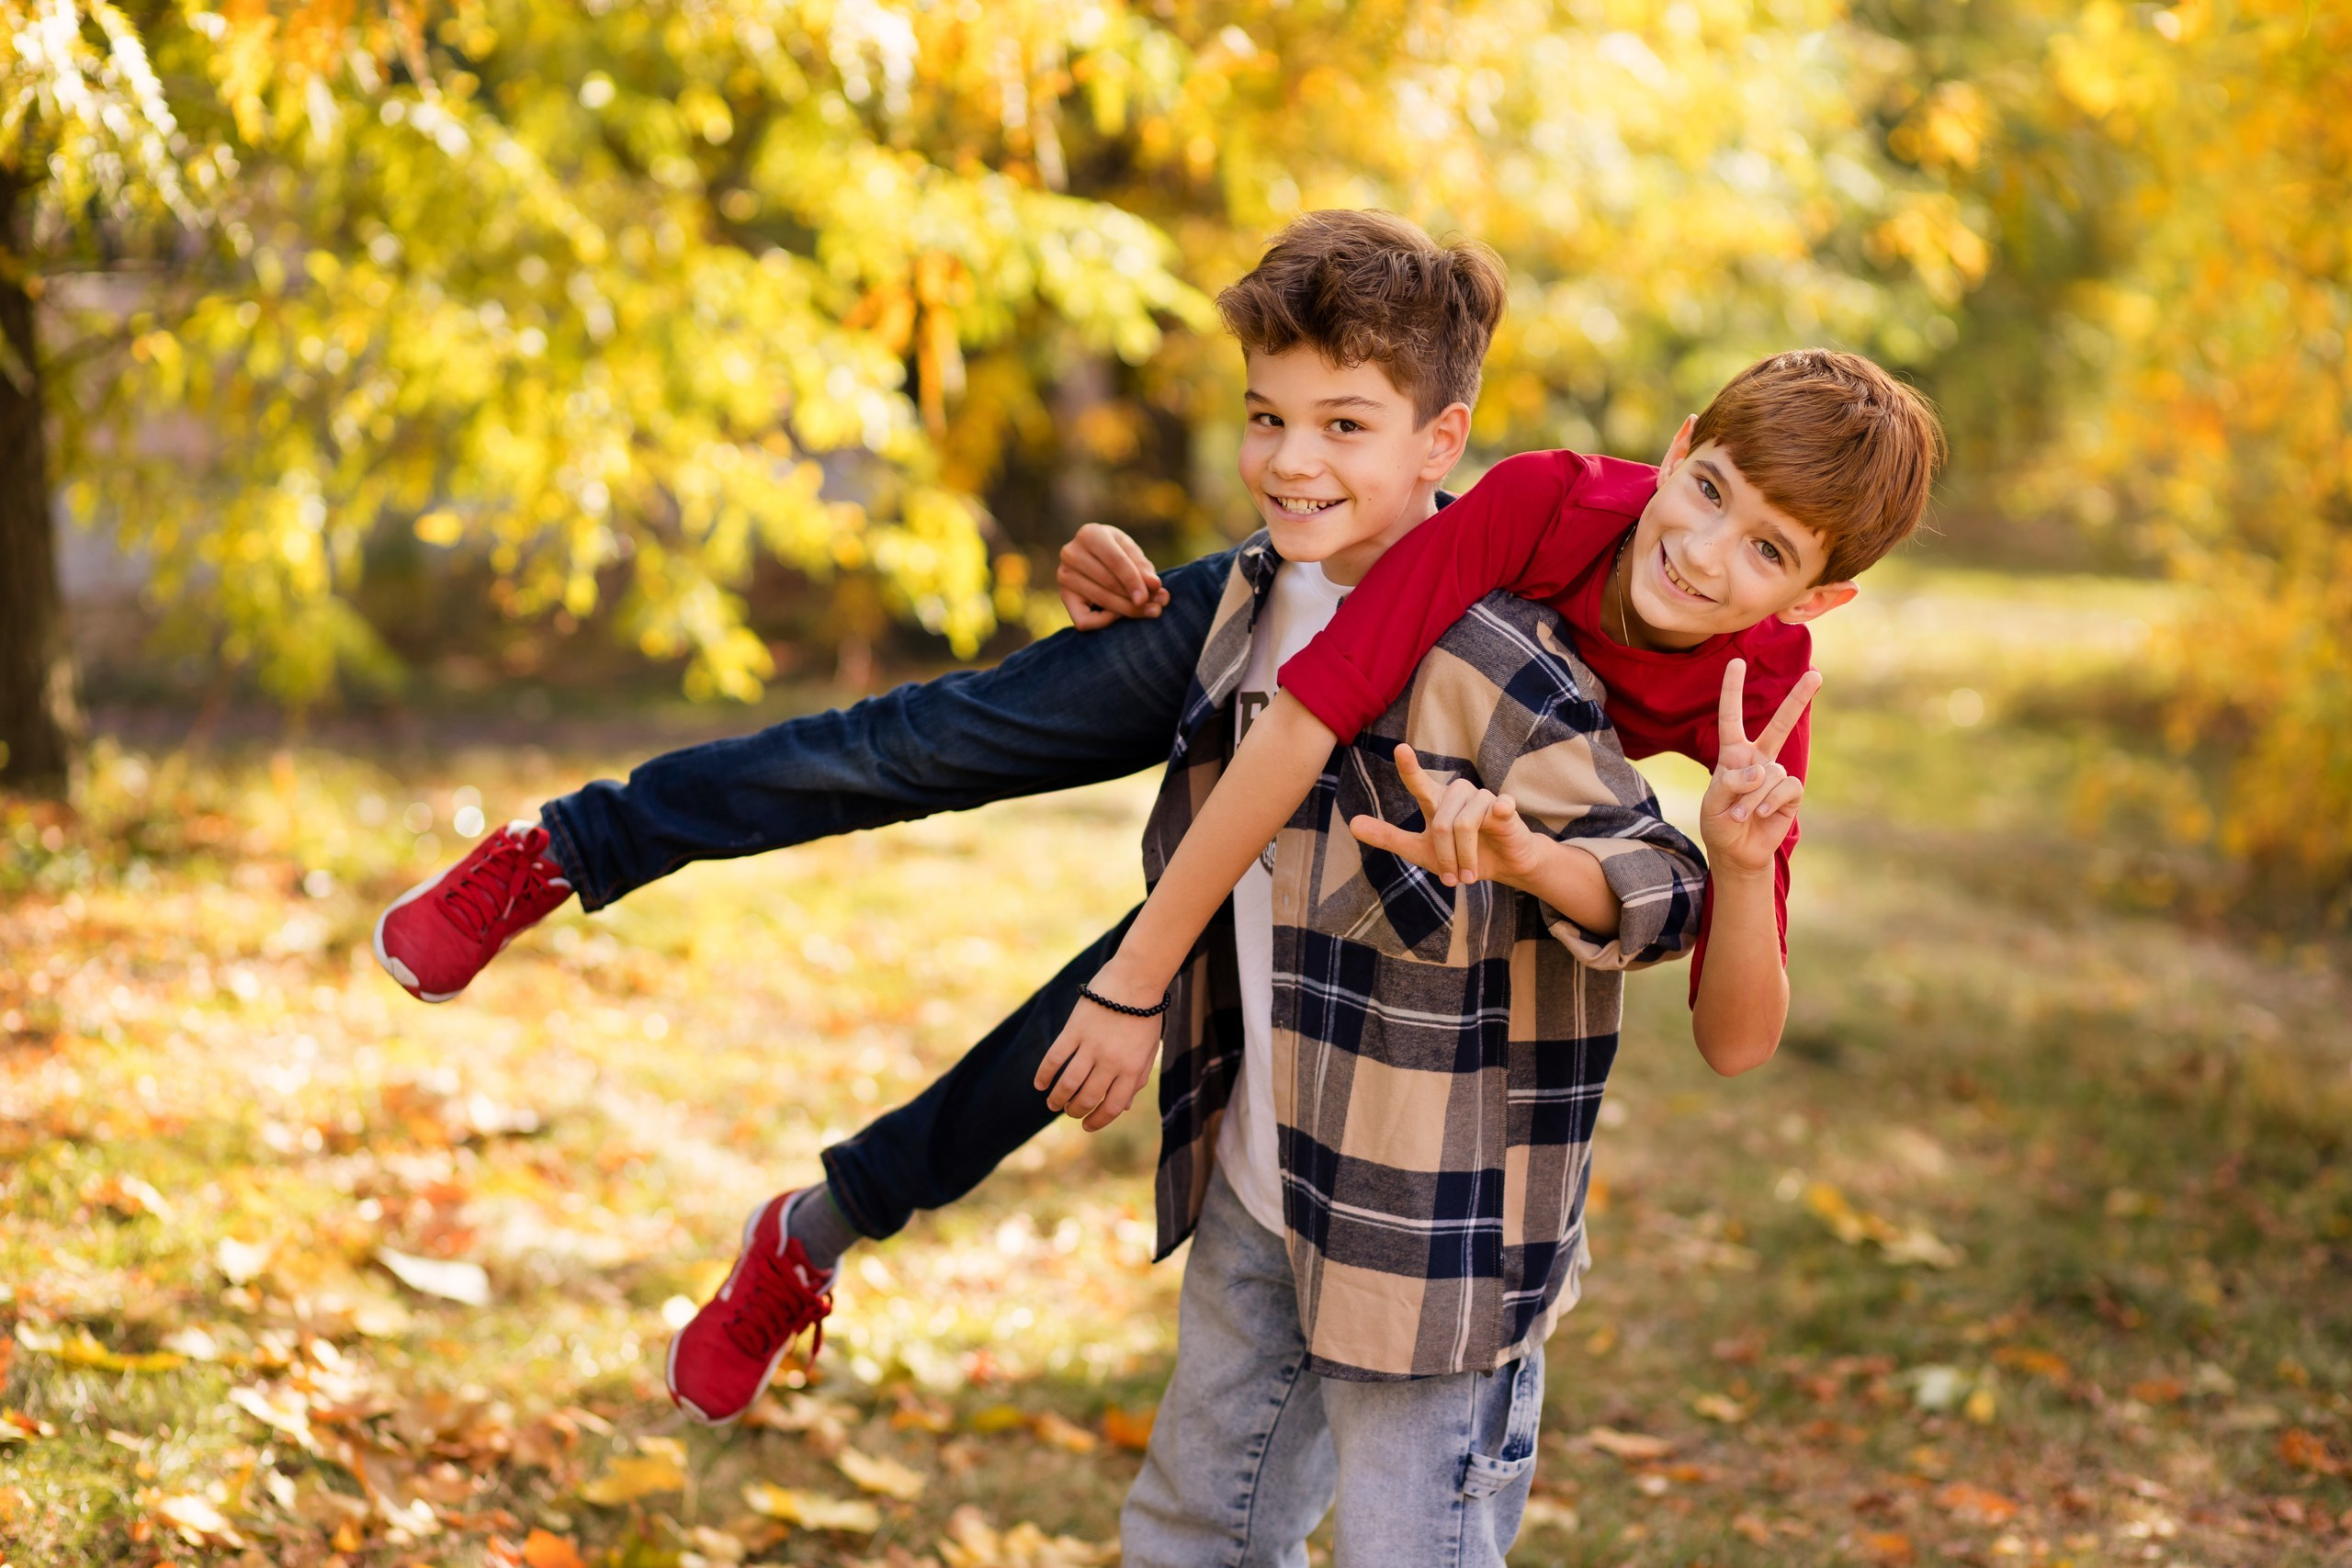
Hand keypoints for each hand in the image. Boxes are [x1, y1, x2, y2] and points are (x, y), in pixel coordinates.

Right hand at [1034, 975, 1164, 1130]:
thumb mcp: (1148, 1049)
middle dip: (1075, 1111)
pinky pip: (1055, 1058)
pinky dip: (1044, 1074)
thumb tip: (1124, 1106)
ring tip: (1052, 1104)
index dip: (1098, 1121)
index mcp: (1131, 1068)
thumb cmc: (1145, 1014)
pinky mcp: (1074, 1030)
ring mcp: (1091, 1046)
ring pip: (1068, 1083)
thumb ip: (1137, 1077)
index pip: (1113, 1106)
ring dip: (1057, 1098)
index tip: (1087, 1126)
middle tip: (1068, 1112)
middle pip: (1087, 1097)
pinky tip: (1039, 1084)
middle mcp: (1111, 1061)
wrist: (1137, 977)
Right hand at [1057, 523, 1168, 629]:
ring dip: (1126, 610)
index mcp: (1090, 534)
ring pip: (1100, 600)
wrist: (1093, 557)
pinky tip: (1117, 615)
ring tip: (1147, 610)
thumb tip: (1155, 586)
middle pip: (1108, 583)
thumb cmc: (1117, 552)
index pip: (1115, 561)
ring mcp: (1064, 575)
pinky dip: (1103, 622)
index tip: (1149, 597)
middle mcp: (1071, 553)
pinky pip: (1083, 620)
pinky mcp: (1064, 596)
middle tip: (1156, 608)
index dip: (1134, 581)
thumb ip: (1144, 568)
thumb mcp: (1131, 553)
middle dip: (1135, 599)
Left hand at [1347, 744, 1545, 888]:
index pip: (1418, 783)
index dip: (1409, 767)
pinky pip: (1496, 808)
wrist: (1502, 866)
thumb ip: (1388, 837)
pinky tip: (1499, 818)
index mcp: (1436, 800)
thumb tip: (1352, 824)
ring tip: (1469, 875)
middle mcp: (1457, 793)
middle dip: (1445, 858)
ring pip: (1464, 825)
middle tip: (1453, 879)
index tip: (1400, 749)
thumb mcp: (1420, 850)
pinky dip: (1496, 817)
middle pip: (1441, 825)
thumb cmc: (1460, 855)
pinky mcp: (1505, 806)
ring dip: (1465, 858)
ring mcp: (1482, 797)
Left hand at [1699, 659, 1818, 878]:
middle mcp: (1758, 759)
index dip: (1732, 691)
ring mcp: (1776, 775)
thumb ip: (1729, 783)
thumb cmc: (1720, 823)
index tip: (1736, 662)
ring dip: (1752, 797)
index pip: (1732, 718)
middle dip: (1798, 700)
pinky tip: (1760, 814)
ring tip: (1740, 815)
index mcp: (1733, 754)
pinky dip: (1769, 802)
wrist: (1737, 851)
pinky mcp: (1791, 793)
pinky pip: (1784, 788)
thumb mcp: (1713, 803)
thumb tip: (1760, 770)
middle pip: (1778, 725)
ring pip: (1770, 774)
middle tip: (1816, 674)